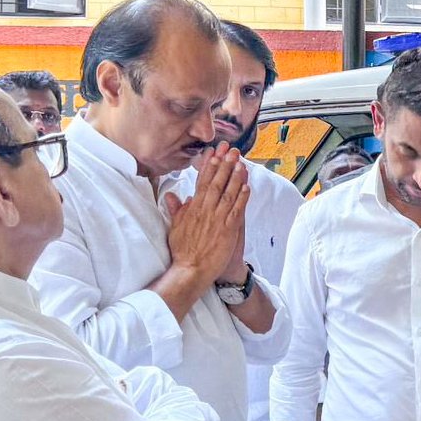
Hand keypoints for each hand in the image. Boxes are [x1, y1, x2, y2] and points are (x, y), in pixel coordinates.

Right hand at [164, 142, 249, 288]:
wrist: (191, 270)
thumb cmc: (183, 251)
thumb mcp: (175, 227)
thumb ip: (176, 210)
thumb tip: (173, 196)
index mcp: (193, 209)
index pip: (202, 182)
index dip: (209, 166)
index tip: (214, 153)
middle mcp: (205, 211)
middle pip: (217, 183)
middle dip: (224, 165)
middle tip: (231, 151)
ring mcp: (217, 220)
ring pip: (228, 194)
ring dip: (235, 177)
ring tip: (241, 163)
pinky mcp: (228, 230)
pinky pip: (237, 210)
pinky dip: (242, 198)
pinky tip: (247, 186)